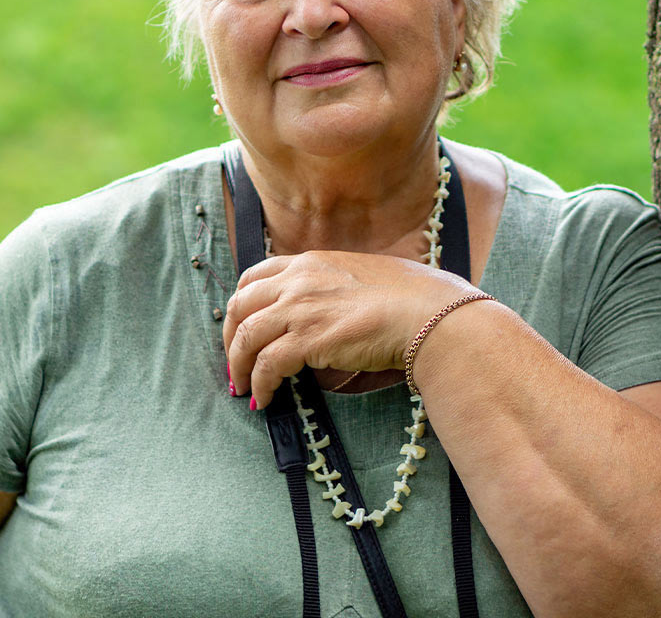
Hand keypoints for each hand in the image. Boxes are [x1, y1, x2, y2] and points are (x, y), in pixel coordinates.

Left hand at [222, 251, 470, 408]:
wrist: (430, 315)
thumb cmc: (411, 298)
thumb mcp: (361, 274)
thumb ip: (333, 286)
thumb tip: (324, 311)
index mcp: (309, 262)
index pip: (254, 277)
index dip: (241, 305)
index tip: (241, 327)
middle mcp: (297, 280)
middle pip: (239, 305)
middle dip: (230, 337)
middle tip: (235, 362)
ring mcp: (299, 308)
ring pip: (246, 337)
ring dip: (238, 366)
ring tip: (243, 387)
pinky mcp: (308, 339)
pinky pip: (266, 365)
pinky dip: (259, 384)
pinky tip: (263, 398)